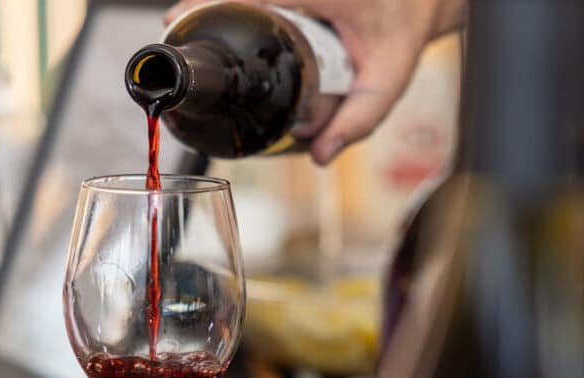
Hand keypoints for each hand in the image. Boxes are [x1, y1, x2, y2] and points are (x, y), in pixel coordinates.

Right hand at [165, 0, 465, 163]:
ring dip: (218, 3)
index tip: (180, 19)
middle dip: (205, 6)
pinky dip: (234, 2)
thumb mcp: (389, 78)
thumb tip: (319, 156)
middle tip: (185, 35)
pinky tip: (219, 17)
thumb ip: (359, 120)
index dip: (210, 3)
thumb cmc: (404, 30)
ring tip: (197, 28)